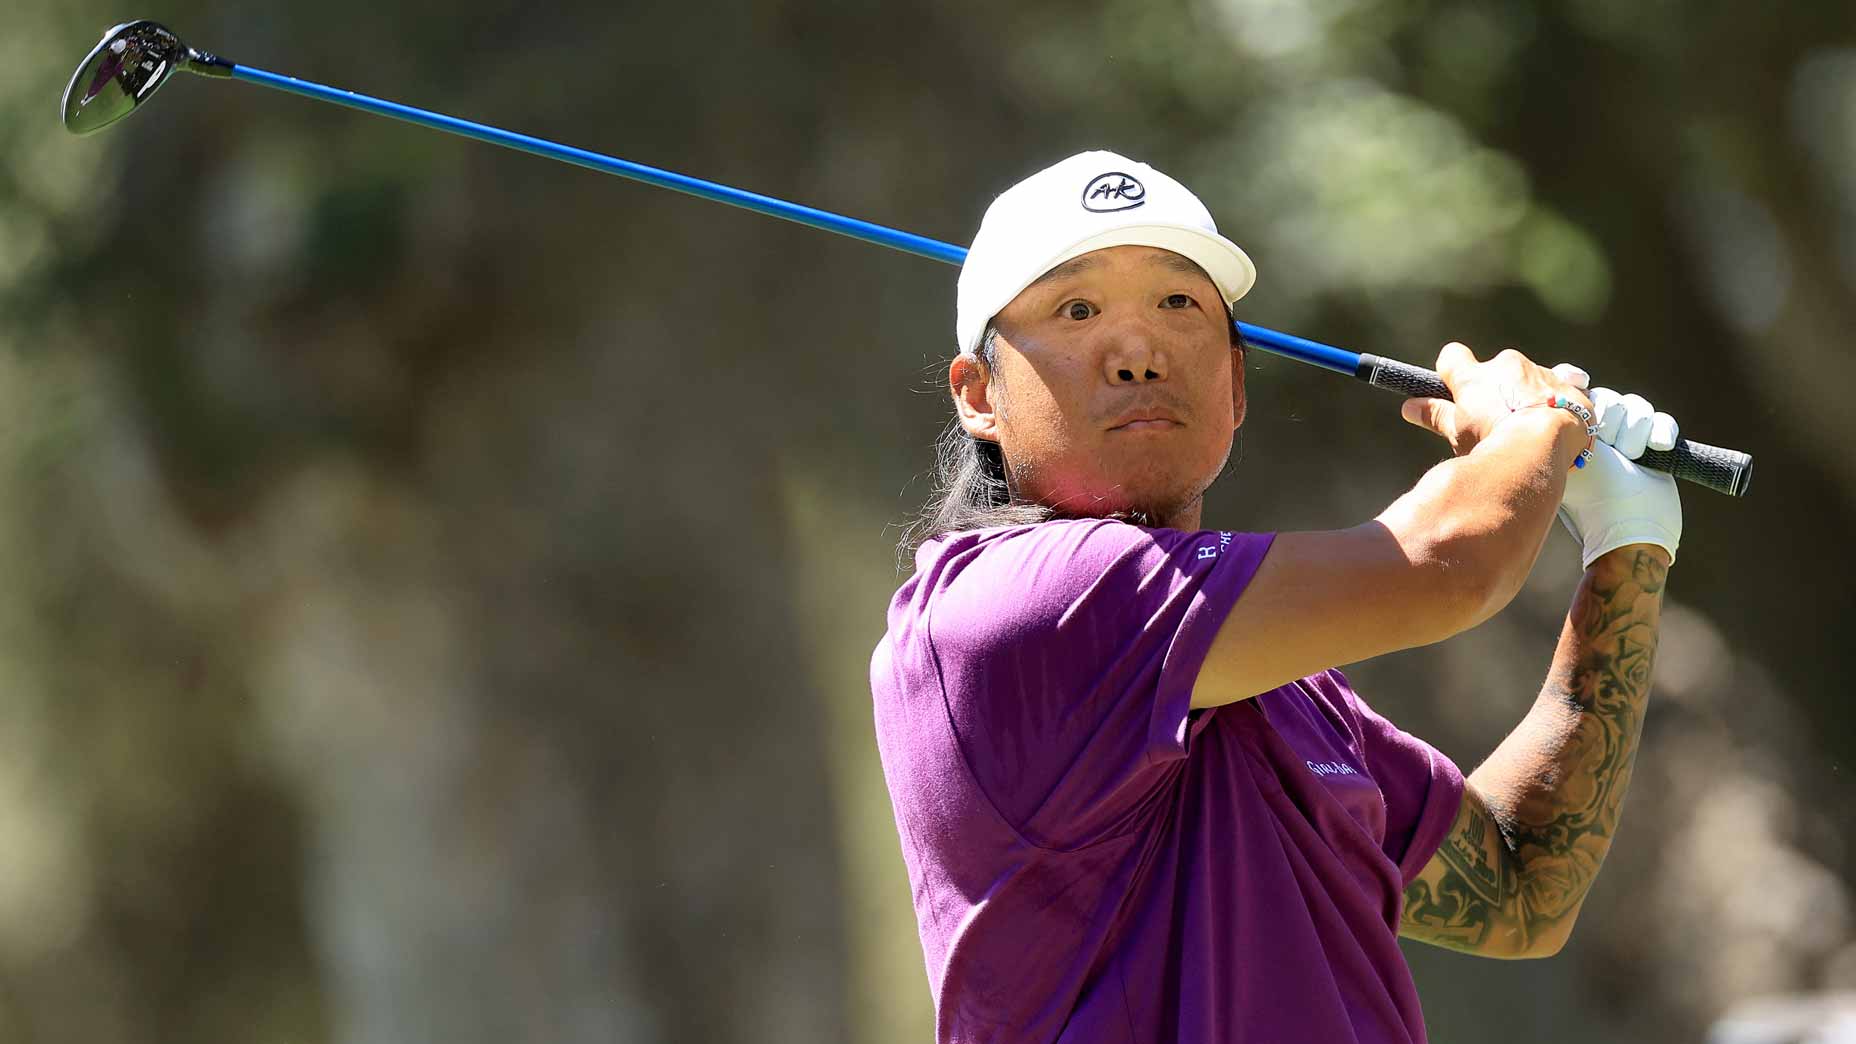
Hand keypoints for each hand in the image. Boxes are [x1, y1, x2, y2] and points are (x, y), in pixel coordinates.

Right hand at [1399, 342, 1593, 455]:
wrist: (1541, 446)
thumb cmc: (1491, 441)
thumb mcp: (1458, 432)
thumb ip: (1435, 415)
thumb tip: (1409, 407)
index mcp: (1475, 376)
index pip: (1453, 356)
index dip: (1453, 371)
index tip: (1455, 388)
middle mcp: (1508, 365)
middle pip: (1498, 369)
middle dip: (1499, 389)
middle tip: (1499, 421)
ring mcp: (1542, 372)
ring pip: (1532, 379)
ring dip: (1530, 396)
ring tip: (1532, 428)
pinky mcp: (1572, 387)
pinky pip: (1566, 389)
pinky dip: (1562, 403)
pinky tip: (1560, 425)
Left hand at [1558, 387, 1681, 568]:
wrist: (1630, 530)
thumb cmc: (1592, 501)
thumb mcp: (1566, 458)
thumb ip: (1556, 428)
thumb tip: (1549, 388)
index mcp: (1569, 436)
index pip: (1571, 393)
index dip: (1574, 382)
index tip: (1580, 381)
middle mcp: (1595, 435)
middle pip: (1607, 398)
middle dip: (1612, 416)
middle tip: (1610, 444)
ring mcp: (1626, 441)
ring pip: (1635, 407)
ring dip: (1636, 428)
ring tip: (1633, 455)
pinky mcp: (1655, 447)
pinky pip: (1661, 421)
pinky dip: (1661, 431)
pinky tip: (1659, 448)